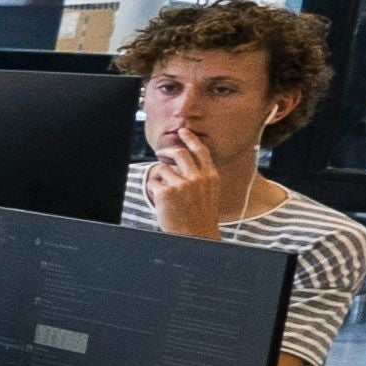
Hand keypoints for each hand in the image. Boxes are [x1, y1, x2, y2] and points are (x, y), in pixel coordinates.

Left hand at [143, 120, 257, 238]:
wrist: (196, 235)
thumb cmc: (201, 216)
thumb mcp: (209, 192)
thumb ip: (200, 176)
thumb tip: (182, 162)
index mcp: (211, 177)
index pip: (201, 151)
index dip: (191, 139)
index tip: (183, 131)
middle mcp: (198, 178)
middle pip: (179, 153)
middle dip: (167, 150)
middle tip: (160, 152)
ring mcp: (182, 185)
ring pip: (163, 169)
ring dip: (160, 178)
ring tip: (165, 193)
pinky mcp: (166, 192)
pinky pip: (153, 183)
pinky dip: (154, 189)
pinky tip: (161, 201)